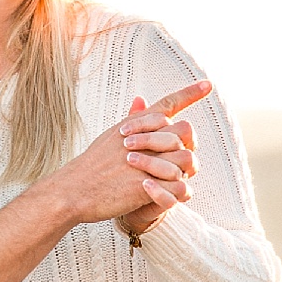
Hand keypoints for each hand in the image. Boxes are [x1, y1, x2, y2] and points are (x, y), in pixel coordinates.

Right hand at [49, 80, 209, 224]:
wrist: (73, 190)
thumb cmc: (92, 166)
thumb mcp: (110, 136)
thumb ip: (132, 121)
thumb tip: (141, 99)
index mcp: (134, 125)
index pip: (167, 104)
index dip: (189, 93)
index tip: (208, 84)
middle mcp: (142, 138)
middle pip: (184, 134)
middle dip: (187, 148)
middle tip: (178, 163)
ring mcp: (144, 161)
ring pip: (186, 160)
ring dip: (183, 172)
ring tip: (169, 181)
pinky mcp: (144, 185)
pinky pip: (179, 187)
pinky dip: (178, 193)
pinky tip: (169, 196)